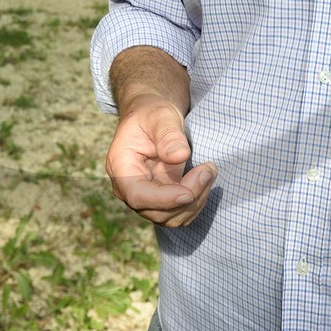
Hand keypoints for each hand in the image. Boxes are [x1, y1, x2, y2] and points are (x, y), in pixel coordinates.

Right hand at [104, 93, 216, 227]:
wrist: (153, 117)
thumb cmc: (152, 112)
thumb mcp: (160, 115)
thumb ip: (168, 134)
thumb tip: (179, 156)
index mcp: (120, 166)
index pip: (138, 195)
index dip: (164, 200)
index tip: (189, 192)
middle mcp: (129, 188)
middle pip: (157, 212)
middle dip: (188, 196)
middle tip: (209, 169)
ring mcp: (146, 197)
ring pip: (172, 218)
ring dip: (196, 200)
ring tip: (209, 170)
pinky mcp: (162, 200)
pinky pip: (180, 213)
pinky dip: (197, 201)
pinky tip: (205, 178)